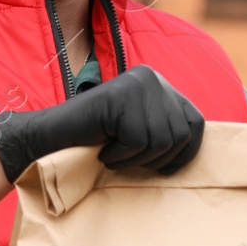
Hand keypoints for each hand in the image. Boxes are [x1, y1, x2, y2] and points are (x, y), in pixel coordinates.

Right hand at [0, 65, 203, 182]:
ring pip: (161, 140)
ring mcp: (136, 86)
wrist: (49, 139)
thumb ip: (164, 130)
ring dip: (134, 159)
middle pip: (180, 134)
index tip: (164, 167)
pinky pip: (138, 141)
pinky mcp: (120, 98)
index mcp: (157, 84)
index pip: (196, 122)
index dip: (186, 151)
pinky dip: (119, 155)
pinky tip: (102, 148)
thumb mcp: (139, 133)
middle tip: (126, 158)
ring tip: (112, 152)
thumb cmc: (94, 143)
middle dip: (156, 158)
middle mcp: (151, 78)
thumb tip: (197, 147)